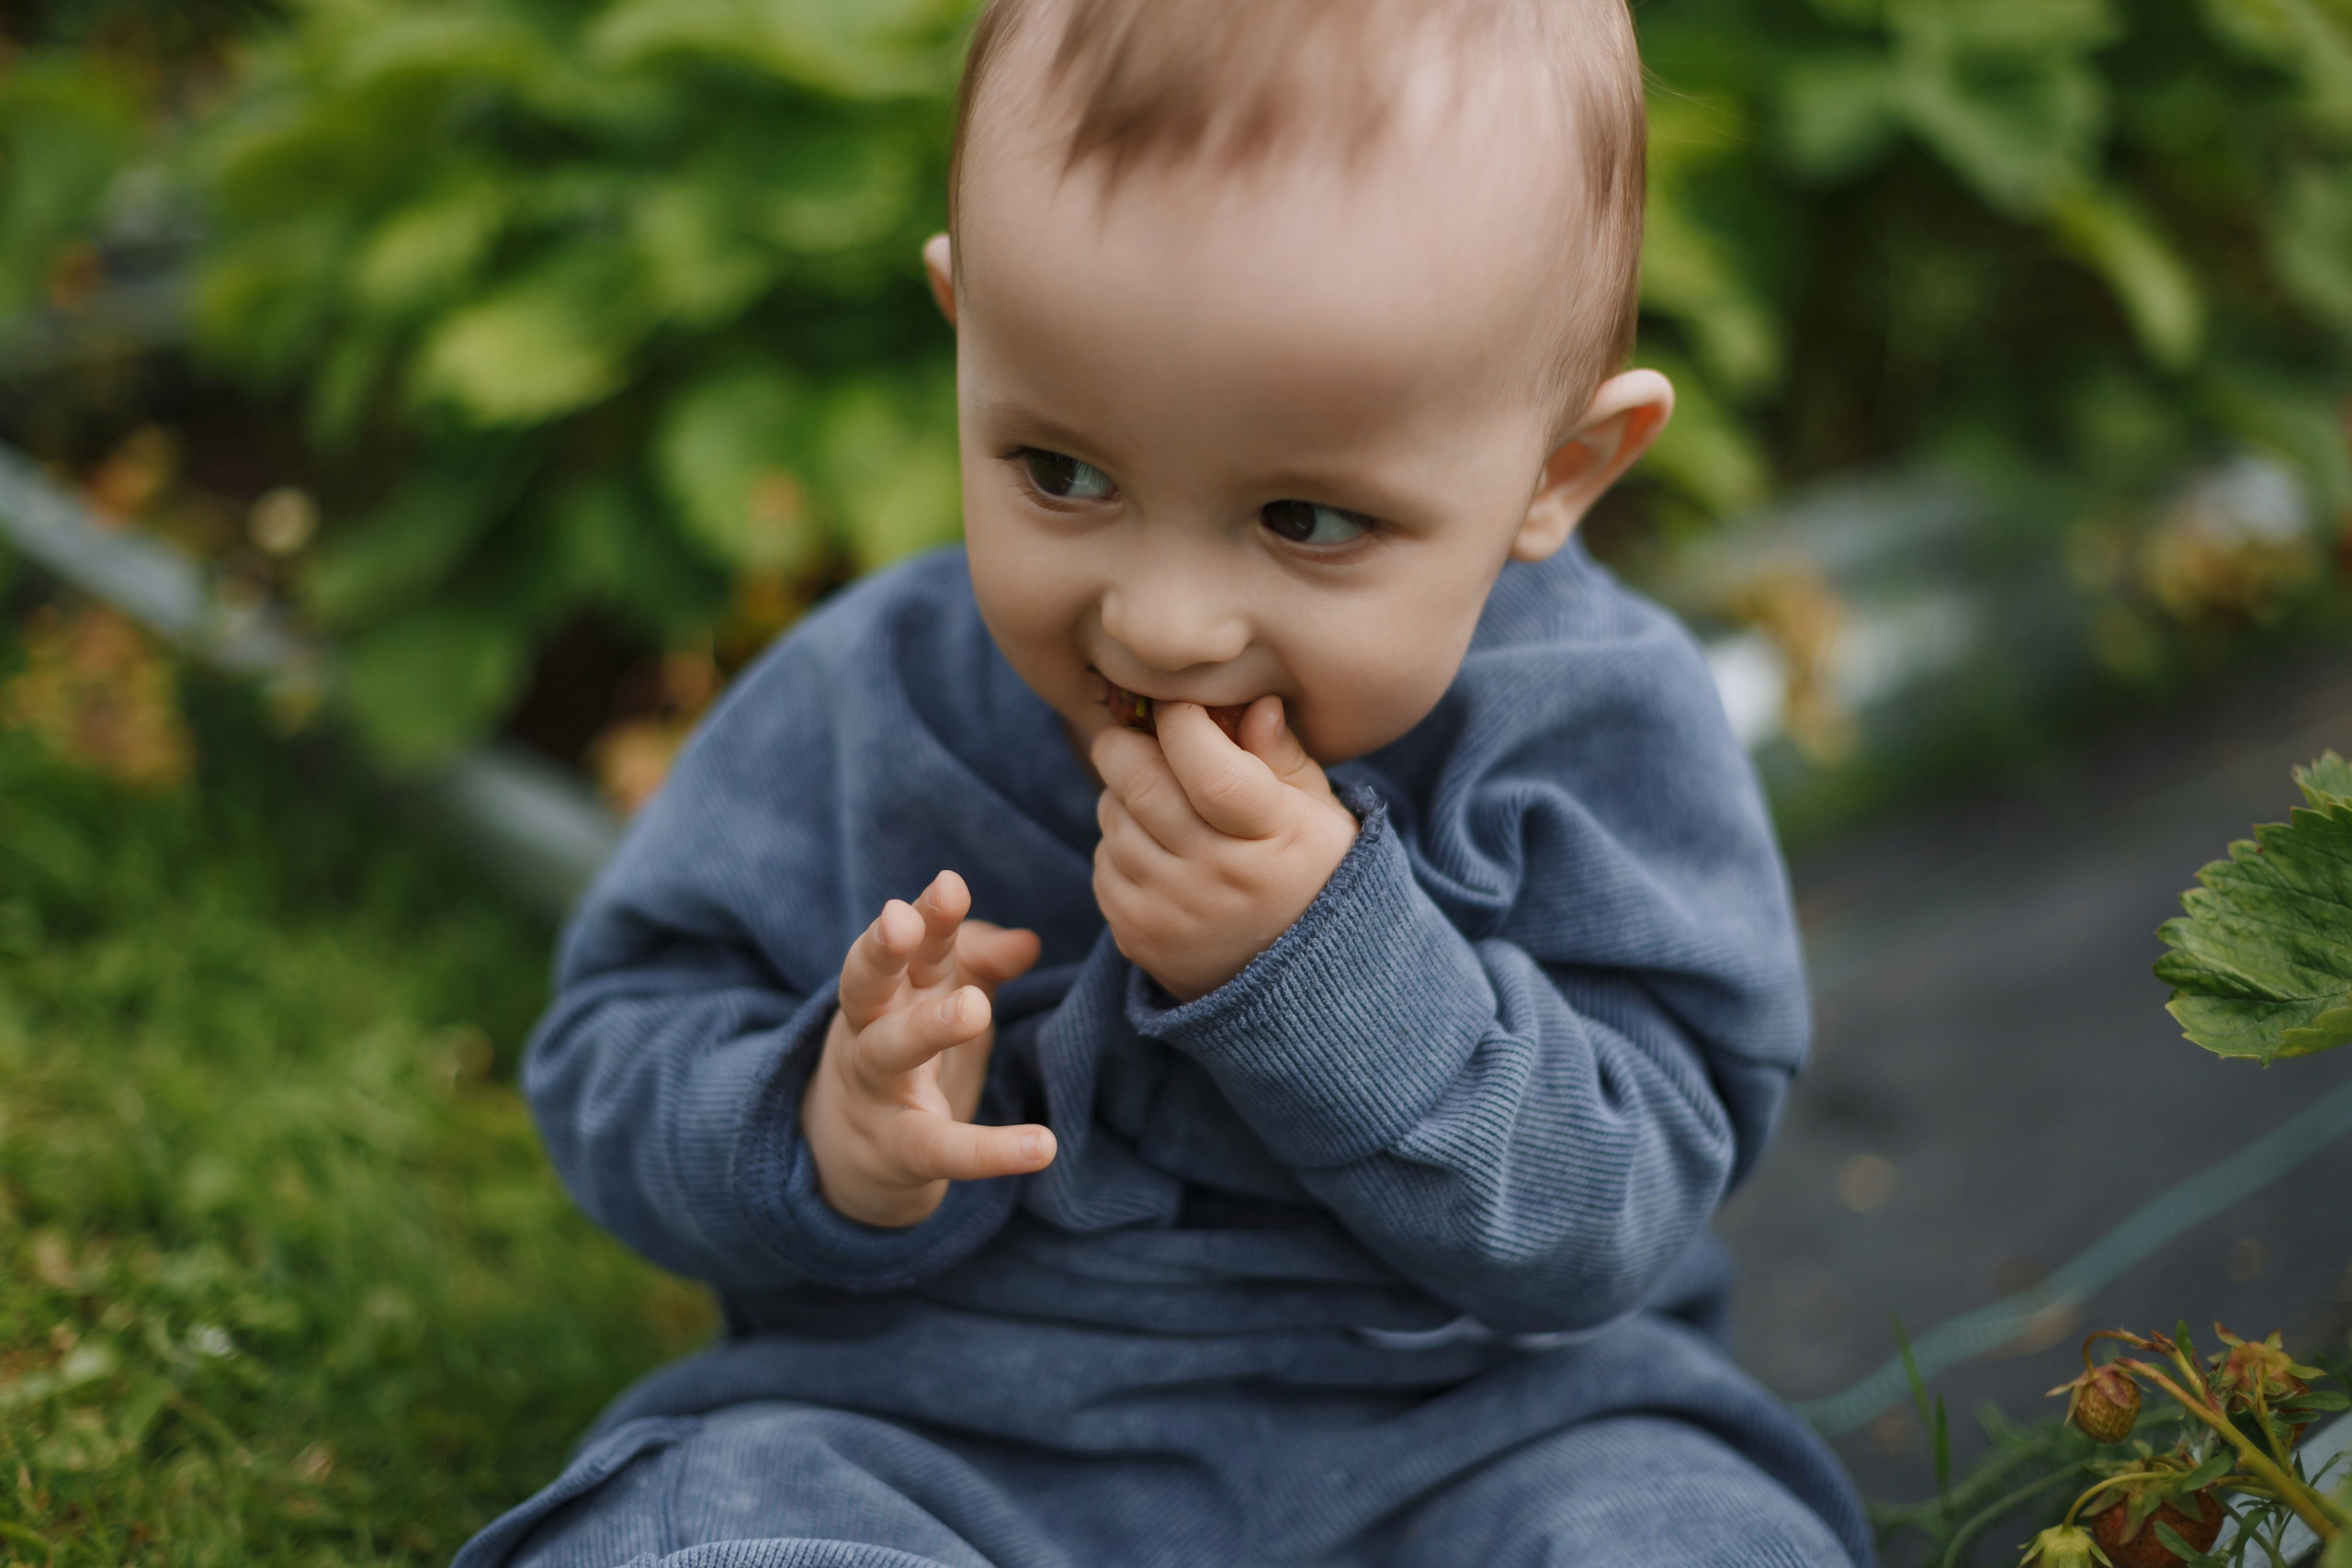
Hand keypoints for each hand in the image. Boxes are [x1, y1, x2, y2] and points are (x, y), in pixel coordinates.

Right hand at [802, 870, 1054, 1226]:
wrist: (854, 1152)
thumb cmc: (908, 1048)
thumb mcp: (939, 996)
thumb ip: (982, 962)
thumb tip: (1028, 943)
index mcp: (893, 989)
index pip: (908, 944)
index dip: (927, 915)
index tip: (949, 885)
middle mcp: (871, 1029)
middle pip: (866, 983)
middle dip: (883, 950)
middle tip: (902, 919)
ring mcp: (878, 1088)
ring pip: (890, 1052)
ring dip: (927, 1026)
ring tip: (976, 1008)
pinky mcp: (901, 1148)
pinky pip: (941, 1148)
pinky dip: (990, 1151)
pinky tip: (1042, 1146)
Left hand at [1091, 695, 1358, 1001]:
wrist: (1294, 981)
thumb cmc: (1307, 873)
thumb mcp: (1318, 812)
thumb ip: (1283, 756)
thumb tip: (1254, 704)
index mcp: (1273, 836)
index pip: (1209, 769)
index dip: (1183, 724)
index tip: (1180, 709)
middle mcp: (1218, 876)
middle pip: (1140, 785)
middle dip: (1126, 745)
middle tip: (1138, 737)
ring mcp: (1171, 910)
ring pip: (1112, 818)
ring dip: (1123, 796)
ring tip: (1158, 803)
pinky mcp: (1136, 934)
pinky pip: (1103, 862)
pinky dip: (1119, 844)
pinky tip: (1154, 850)